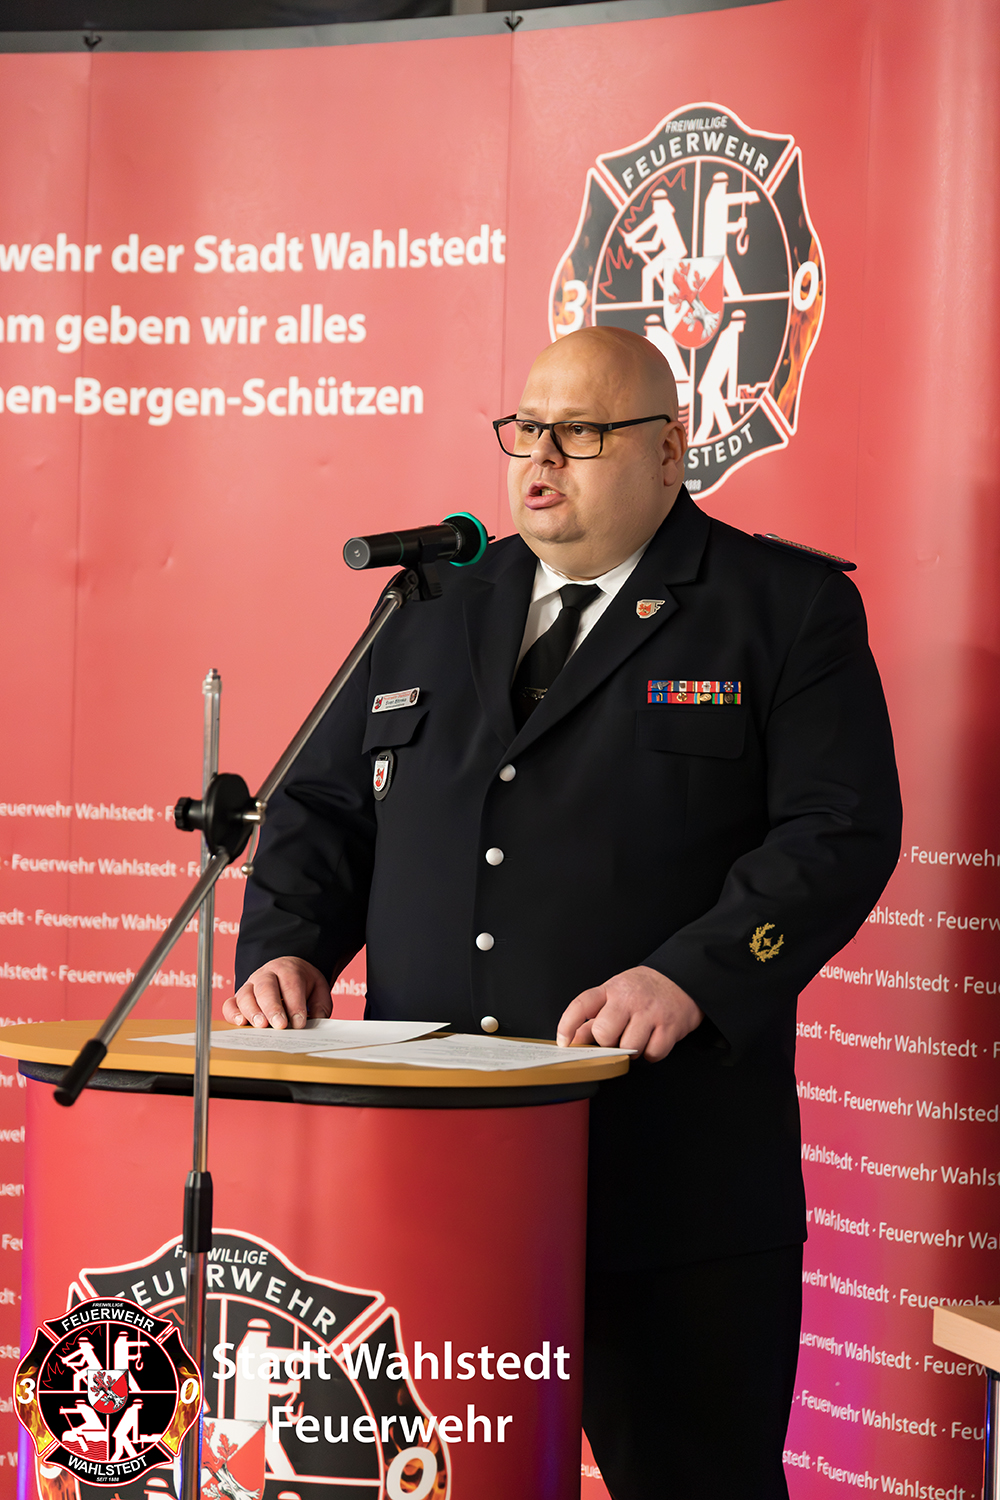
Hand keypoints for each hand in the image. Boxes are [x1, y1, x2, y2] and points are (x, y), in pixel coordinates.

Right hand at [222, 957, 331, 1029]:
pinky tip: (241, 1023)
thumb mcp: (318, 990)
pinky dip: (233, 1014)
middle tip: (280, 1025)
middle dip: (273, 1008)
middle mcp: (266, 975)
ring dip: (253, 1012)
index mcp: (288, 969)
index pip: (291, 984)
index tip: (300, 1023)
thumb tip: (316, 1022)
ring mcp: (249, 986)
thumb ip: (320, 1006)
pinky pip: (230, 1004)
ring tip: (261, 1026)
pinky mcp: (238, 998)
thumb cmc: (303, 985)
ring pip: (246, 995)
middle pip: (266, 988)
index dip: (295, 1005)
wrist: (287, 973)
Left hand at [556, 965, 702, 1062]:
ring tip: (638, 1036)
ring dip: (632, 1049)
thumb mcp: (616, 992)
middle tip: (617, 1037)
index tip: (564, 1042)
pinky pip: (653, 1053)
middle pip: (604, 1033)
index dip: (567, 1025)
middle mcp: (629, 999)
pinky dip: (652, 1053)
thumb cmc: (645, 988)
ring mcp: (651, 1012)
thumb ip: (595, 1014)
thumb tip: (574, 1038)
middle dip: (608, 1042)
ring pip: (629, 1047)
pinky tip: (653, 1039)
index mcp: (612, 989)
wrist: (683, 979)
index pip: (581, 1005)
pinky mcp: (670, 1027)